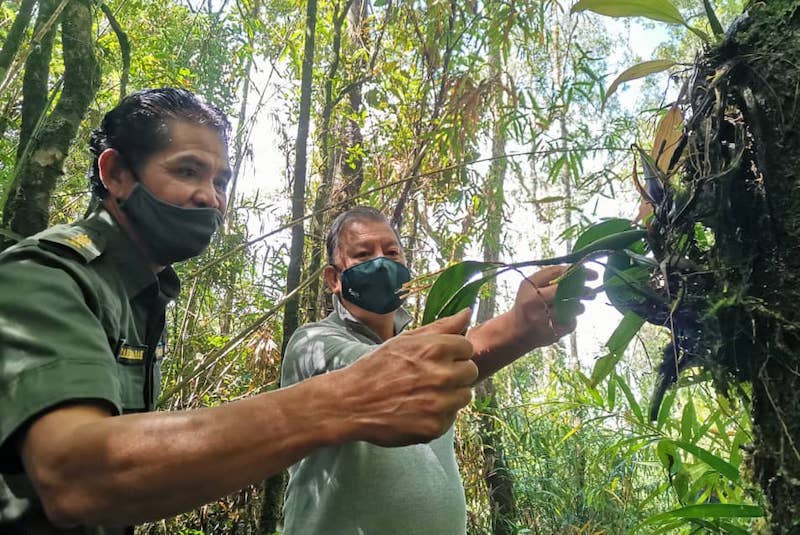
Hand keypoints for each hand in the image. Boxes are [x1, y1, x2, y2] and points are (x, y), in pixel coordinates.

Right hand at [335, 308, 476, 446]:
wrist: (351, 402)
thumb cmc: (377, 367)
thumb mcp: (406, 340)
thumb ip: (441, 326)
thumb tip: (467, 312)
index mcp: (435, 349)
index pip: (467, 347)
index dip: (453, 353)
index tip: (437, 359)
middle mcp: (441, 375)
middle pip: (470, 371)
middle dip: (455, 373)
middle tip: (430, 377)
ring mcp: (439, 404)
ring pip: (464, 396)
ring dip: (450, 395)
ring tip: (424, 394)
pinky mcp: (435, 427)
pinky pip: (450, 418)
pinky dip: (438, 415)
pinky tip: (417, 410)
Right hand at [508, 265, 596, 350]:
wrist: (517, 330)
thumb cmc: (528, 301)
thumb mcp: (532, 284)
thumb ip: (551, 274)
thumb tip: (579, 269)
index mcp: (530, 287)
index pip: (557, 274)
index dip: (578, 273)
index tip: (593, 274)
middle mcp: (535, 303)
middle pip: (567, 292)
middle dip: (583, 291)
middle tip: (590, 292)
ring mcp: (543, 320)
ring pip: (573, 309)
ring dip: (578, 306)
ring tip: (575, 306)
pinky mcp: (552, 334)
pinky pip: (572, 323)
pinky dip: (572, 319)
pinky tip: (566, 318)